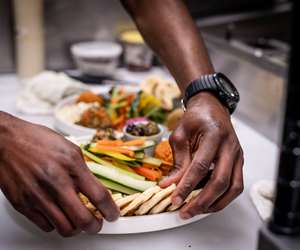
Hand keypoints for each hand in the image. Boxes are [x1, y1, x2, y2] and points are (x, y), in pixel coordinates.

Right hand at [0, 113, 118, 235]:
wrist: (6, 141)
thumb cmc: (37, 140)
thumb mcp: (70, 148)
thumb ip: (83, 170)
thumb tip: (94, 188)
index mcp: (72, 166)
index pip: (99, 196)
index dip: (110, 210)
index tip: (113, 215)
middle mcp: (56, 183)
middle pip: (83, 220)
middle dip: (95, 226)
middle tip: (97, 223)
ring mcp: (38, 196)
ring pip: (65, 229)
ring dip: (77, 229)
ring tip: (78, 221)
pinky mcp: (23, 205)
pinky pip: (45, 226)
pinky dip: (56, 225)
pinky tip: (59, 215)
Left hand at [160, 92, 243, 218]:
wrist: (212, 107)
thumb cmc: (195, 118)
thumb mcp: (180, 134)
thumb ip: (177, 160)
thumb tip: (169, 184)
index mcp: (214, 135)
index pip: (201, 166)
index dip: (187, 185)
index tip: (174, 199)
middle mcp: (230, 146)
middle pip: (220, 181)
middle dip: (201, 201)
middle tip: (185, 212)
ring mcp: (238, 155)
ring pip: (233, 187)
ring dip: (215, 204)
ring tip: (197, 211)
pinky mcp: (239, 161)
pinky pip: (236, 184)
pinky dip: (223, 198)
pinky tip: (209, 203)